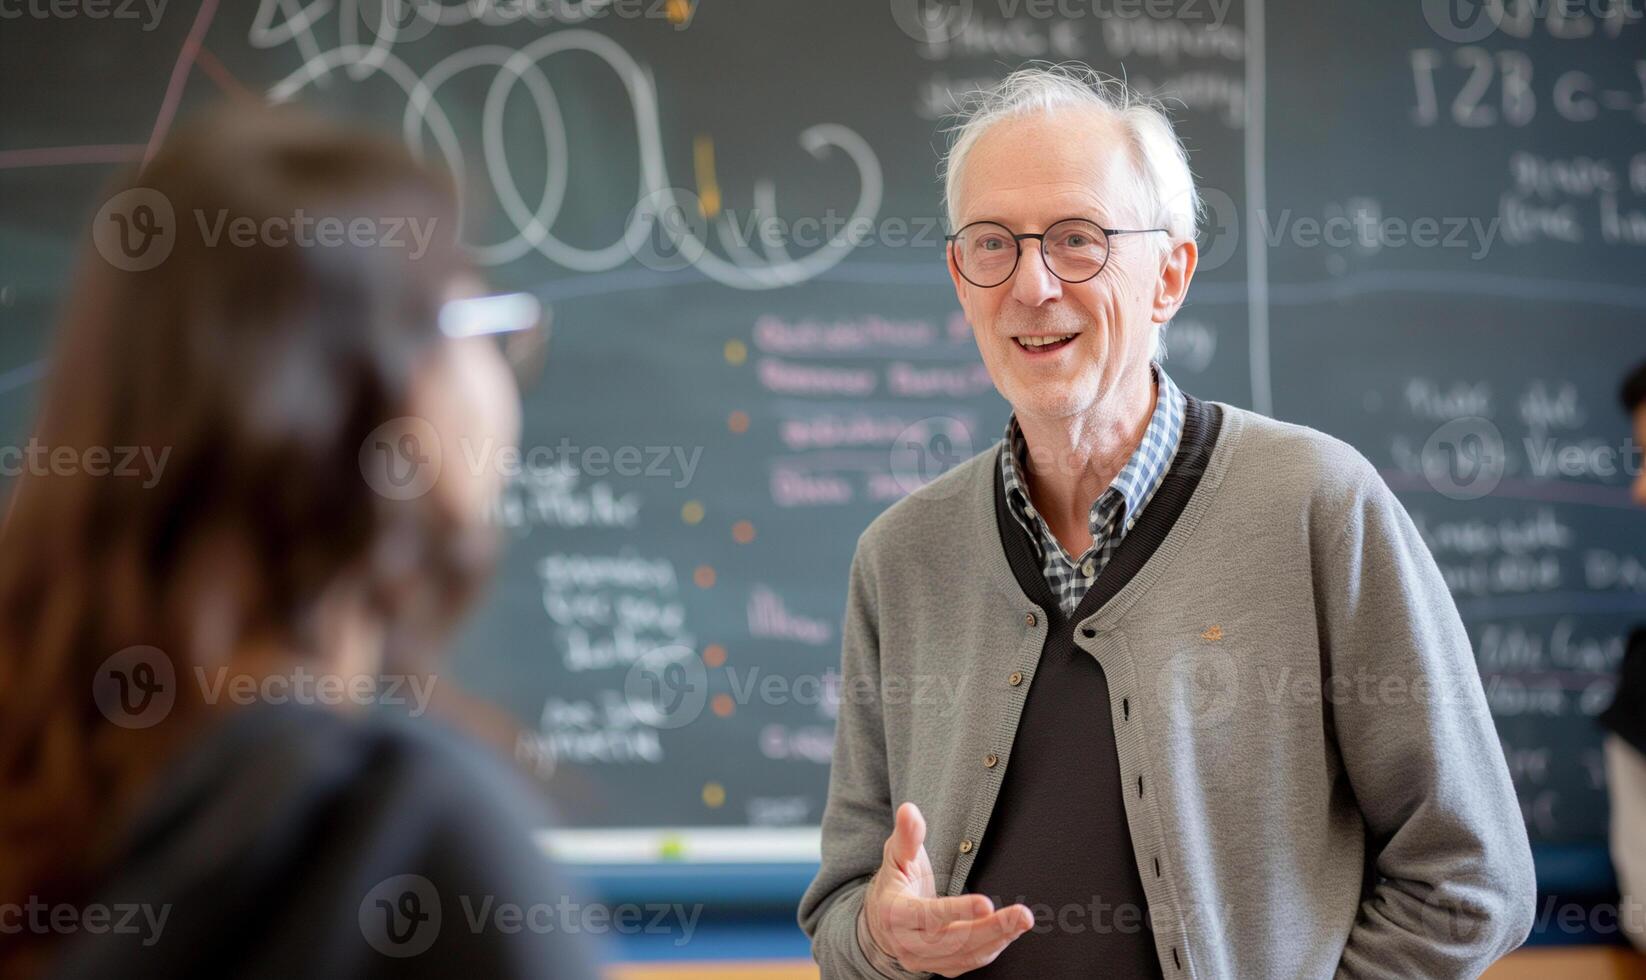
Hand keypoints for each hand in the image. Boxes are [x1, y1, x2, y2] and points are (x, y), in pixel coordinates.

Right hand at [862, 802, 1033, 976]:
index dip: (957, 911)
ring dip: (998, 939)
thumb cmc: (894, 882)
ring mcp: (922, 960)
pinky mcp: (938, 967)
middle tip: (1022, 914)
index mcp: (894, 912)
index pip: (927, 915)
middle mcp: (906, 942)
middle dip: (990, 929)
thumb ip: (906, 835)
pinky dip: (992, 948)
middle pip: (952, 941)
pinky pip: (968, 963)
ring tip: (1023, 920)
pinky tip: (1010, 931)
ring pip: (964, 955)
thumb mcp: (895, 854)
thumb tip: (909, 810)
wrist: (882, 921)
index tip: (986, 903)